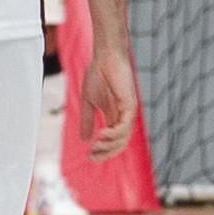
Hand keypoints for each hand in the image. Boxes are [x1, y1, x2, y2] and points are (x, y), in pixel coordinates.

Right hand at [78, 46, 138, 160]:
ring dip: (109, 145)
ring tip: (95, 145)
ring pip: (123, 138)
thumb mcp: (88, 102)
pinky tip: (101, 135)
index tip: (88, 157)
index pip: (113, 142)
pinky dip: (114, 133)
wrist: (104, 57)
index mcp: (114, 117)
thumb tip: (84, 140)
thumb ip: (87, 120)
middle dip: (105, 153)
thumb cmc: (97, 74)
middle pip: (119, 144)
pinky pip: (124, 126)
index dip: (102, 152)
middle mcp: (123, 117)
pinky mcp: (130, 105)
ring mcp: (128, 112)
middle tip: (91, 156)